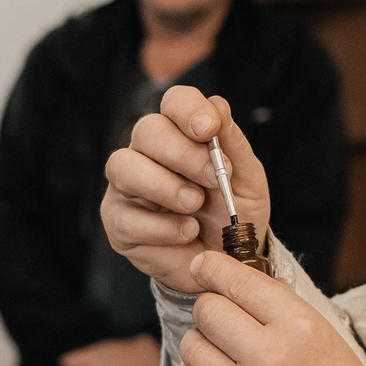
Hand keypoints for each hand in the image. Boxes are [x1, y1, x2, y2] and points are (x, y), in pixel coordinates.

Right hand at [102, 87, 270, 293]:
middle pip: (147, 130)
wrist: (226, 263)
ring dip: (164, 186)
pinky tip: (187, 232)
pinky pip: (127, 216)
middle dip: (182, 153)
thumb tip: (218, 108)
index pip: (174, 102)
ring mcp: (126, 186)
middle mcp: (147, 153)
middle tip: (213, 178)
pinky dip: (162, 227)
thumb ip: (234, 146)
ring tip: (194, 205)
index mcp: (180, 134)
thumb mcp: (247, 181)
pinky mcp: (118, 221)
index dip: (188, 109)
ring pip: (124, 166)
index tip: (208, 128)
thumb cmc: (232, 214)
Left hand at [173, 249, 365, 365]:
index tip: (201, 266)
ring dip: (203, 347)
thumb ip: (280, 311)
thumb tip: (237, 282)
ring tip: (225, 359)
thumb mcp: (326, 341)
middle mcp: (268, 357)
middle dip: (211, 312)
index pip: (239, 281)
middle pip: (207, 310)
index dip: (213, 269)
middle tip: (223, 324)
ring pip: (191, 347)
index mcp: (300, 327)